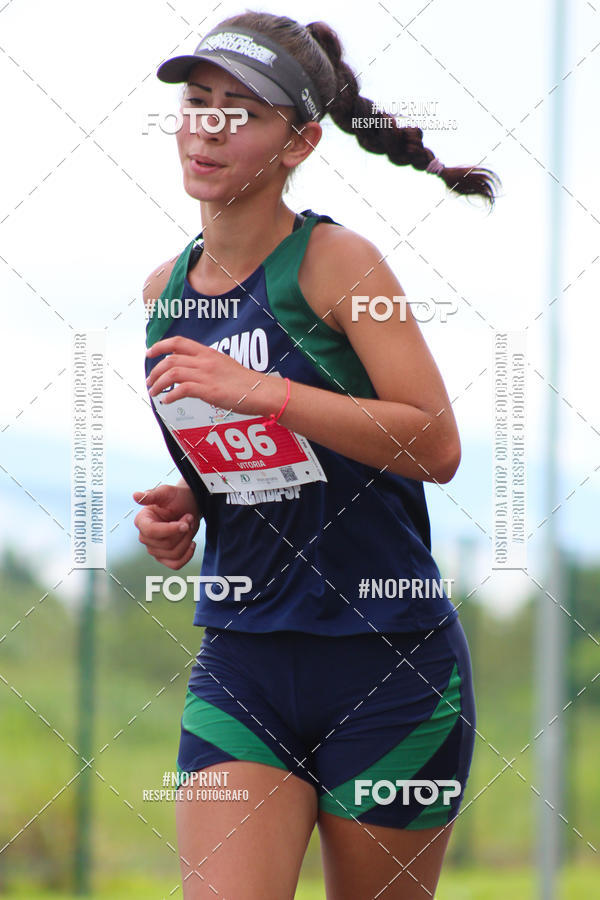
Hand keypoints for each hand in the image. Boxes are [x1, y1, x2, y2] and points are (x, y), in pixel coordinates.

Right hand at [133, 482, 199, 568]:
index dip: (170, 530)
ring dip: (187, 540)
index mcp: (142, 521)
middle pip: (166, 544)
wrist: (188, 505)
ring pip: (173, 553)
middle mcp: (145, 537)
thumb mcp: (166, 492)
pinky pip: (175, 564)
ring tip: (190, 525)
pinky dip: (187, 556)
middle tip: (189, 517)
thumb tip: (135, 495)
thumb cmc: (177, 498)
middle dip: (182, 532)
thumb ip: (152, 495)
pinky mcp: (164, 557)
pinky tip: (192, 543)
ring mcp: (154, 549)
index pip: (151, 532)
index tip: (185, 524)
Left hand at [145, 335, 283, 415]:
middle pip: (170, 359)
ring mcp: (206, 375)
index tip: (149, 352)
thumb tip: (194, 372)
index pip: (178, 342)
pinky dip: (170, 396)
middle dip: (155, 370)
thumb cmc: (246, 383)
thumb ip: (208, 366)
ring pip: (172, 373)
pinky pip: (181, 390)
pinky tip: (166, 401)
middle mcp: (205, 361)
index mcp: (208, 353)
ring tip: (154, 392)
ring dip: (158, 383)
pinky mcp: (209, 391)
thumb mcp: (225, 366)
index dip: (160, 345)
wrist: (262, 392)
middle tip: (149, 380)